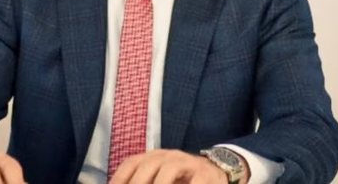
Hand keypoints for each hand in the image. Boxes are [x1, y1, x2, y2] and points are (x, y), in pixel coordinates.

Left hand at [109, 149, 241, 183]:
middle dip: (138, 182)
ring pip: (169, 169)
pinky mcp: (205, 173)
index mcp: (155, 157)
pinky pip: (194, 180)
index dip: (121, 177)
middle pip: (149, 165)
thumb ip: (146, 179)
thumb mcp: (162, 177)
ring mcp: (188, 163)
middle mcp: (169, 156)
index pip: (133, 162)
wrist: (217, 170)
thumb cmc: (183, 178)